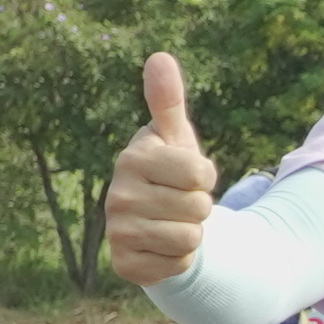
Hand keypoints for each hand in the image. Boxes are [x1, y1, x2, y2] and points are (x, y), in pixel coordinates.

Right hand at [103, 54, 220, 288]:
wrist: (157, 221)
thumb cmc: (170, 171)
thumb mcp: (175, 137)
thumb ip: (169, 101)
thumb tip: (159, 57)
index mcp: (133, 160)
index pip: (200, 173)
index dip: (205, 176)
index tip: (188, 175)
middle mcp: (118, 196)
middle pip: (198, 208)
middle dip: (200, 206)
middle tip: (180, 201)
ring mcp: (118, 233)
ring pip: (191, 239)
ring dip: (193, 234)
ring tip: (174, 222)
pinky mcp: (125, 265)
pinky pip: (179, 266)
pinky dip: (180, 259)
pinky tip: (164, 246)